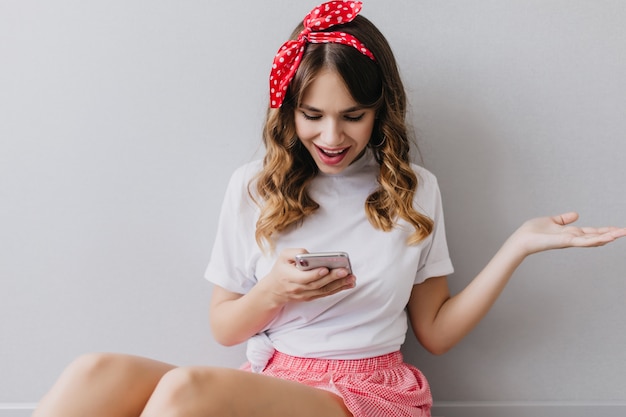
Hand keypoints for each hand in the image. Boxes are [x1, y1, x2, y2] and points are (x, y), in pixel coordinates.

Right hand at [259, 248, 355, 304]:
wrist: (274, 290)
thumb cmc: (280, 270)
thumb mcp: (282, 256)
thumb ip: (295, 252)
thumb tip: (310, 254)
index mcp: (290, 277)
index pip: (304, 278)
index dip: (315, 274)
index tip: (326, 268)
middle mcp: (298, 288)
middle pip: (317, 284)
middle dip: (332, 278)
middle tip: (345, 271)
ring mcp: (305, 294)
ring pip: (324, 291)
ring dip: (339, 285)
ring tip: (351, 278)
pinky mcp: (311, 297)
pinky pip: (326, 293)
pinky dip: (338, 289)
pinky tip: (348, 284)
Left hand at [510, 211, 625, 255]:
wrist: (522, 239)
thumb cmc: (533, 231)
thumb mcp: (552, 220)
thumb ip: (565, 218)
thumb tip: (577, 214)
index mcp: (571, 233)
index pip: (592, 231)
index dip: (605, 230)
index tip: (619, 229)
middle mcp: (573, 238)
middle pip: (597, 236)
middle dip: (612, 234)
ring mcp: (570, 241)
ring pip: (594, 239)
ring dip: (609, 236)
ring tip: (623, 233)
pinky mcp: (565, 242)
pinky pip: (584, 241)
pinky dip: (596, 240)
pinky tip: (607, 238)